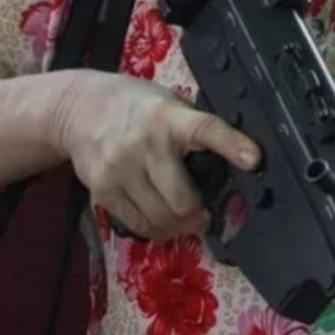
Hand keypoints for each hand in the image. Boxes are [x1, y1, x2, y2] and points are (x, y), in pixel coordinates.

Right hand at [51, 70, 260, 240]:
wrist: (80, 109)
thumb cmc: (137, 106)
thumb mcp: (169, 104)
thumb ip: (193, 129)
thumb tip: (234, 163)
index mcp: (168, 117)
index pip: (204, 129)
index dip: (231, 145)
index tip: (254, 160)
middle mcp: (144, 144)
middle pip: (181, 199)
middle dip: (199, 213)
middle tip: (206, 213)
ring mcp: (120, 170)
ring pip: (160, 219)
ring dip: (180, 226)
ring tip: (186, 220)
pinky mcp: (102, 191)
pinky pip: (138, 225)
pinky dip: (157, 230)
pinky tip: (164, 222)